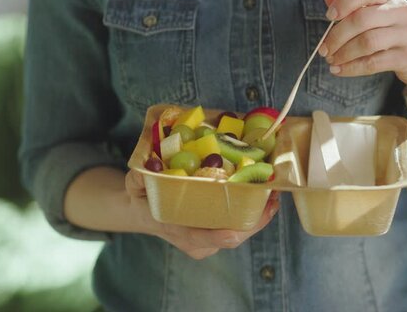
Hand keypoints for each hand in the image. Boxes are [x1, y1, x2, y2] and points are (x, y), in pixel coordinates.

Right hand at [125, 169, 279, 259]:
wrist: (143, 213)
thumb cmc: (141, 197)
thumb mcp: (133, 185)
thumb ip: (139, 176)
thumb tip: (150, 165)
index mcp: (177, 229)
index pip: (210, 236)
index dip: (232, 230)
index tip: (247, 219)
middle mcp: (196, 241)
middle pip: (234, 236)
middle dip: (257, 219)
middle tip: (272, 196)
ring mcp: (207, 241)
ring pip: (240, 232)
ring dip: (258, 215)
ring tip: (273, 193)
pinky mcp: (214, 236)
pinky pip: (237, 227)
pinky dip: (251, 213)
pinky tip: (263, 195)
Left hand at [319, 0, 406, 92]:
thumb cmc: (393, 33)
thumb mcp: (377, 14)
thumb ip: (353, 5)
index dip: (344, 1)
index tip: (329, 16)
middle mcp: (403, 11)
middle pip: (362, 19)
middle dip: (337, 36)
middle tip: (324, 49)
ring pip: (367, 42)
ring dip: (343, 53)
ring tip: (331, 61)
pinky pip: (374, 63)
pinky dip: (352, 68)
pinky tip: (339, 70)